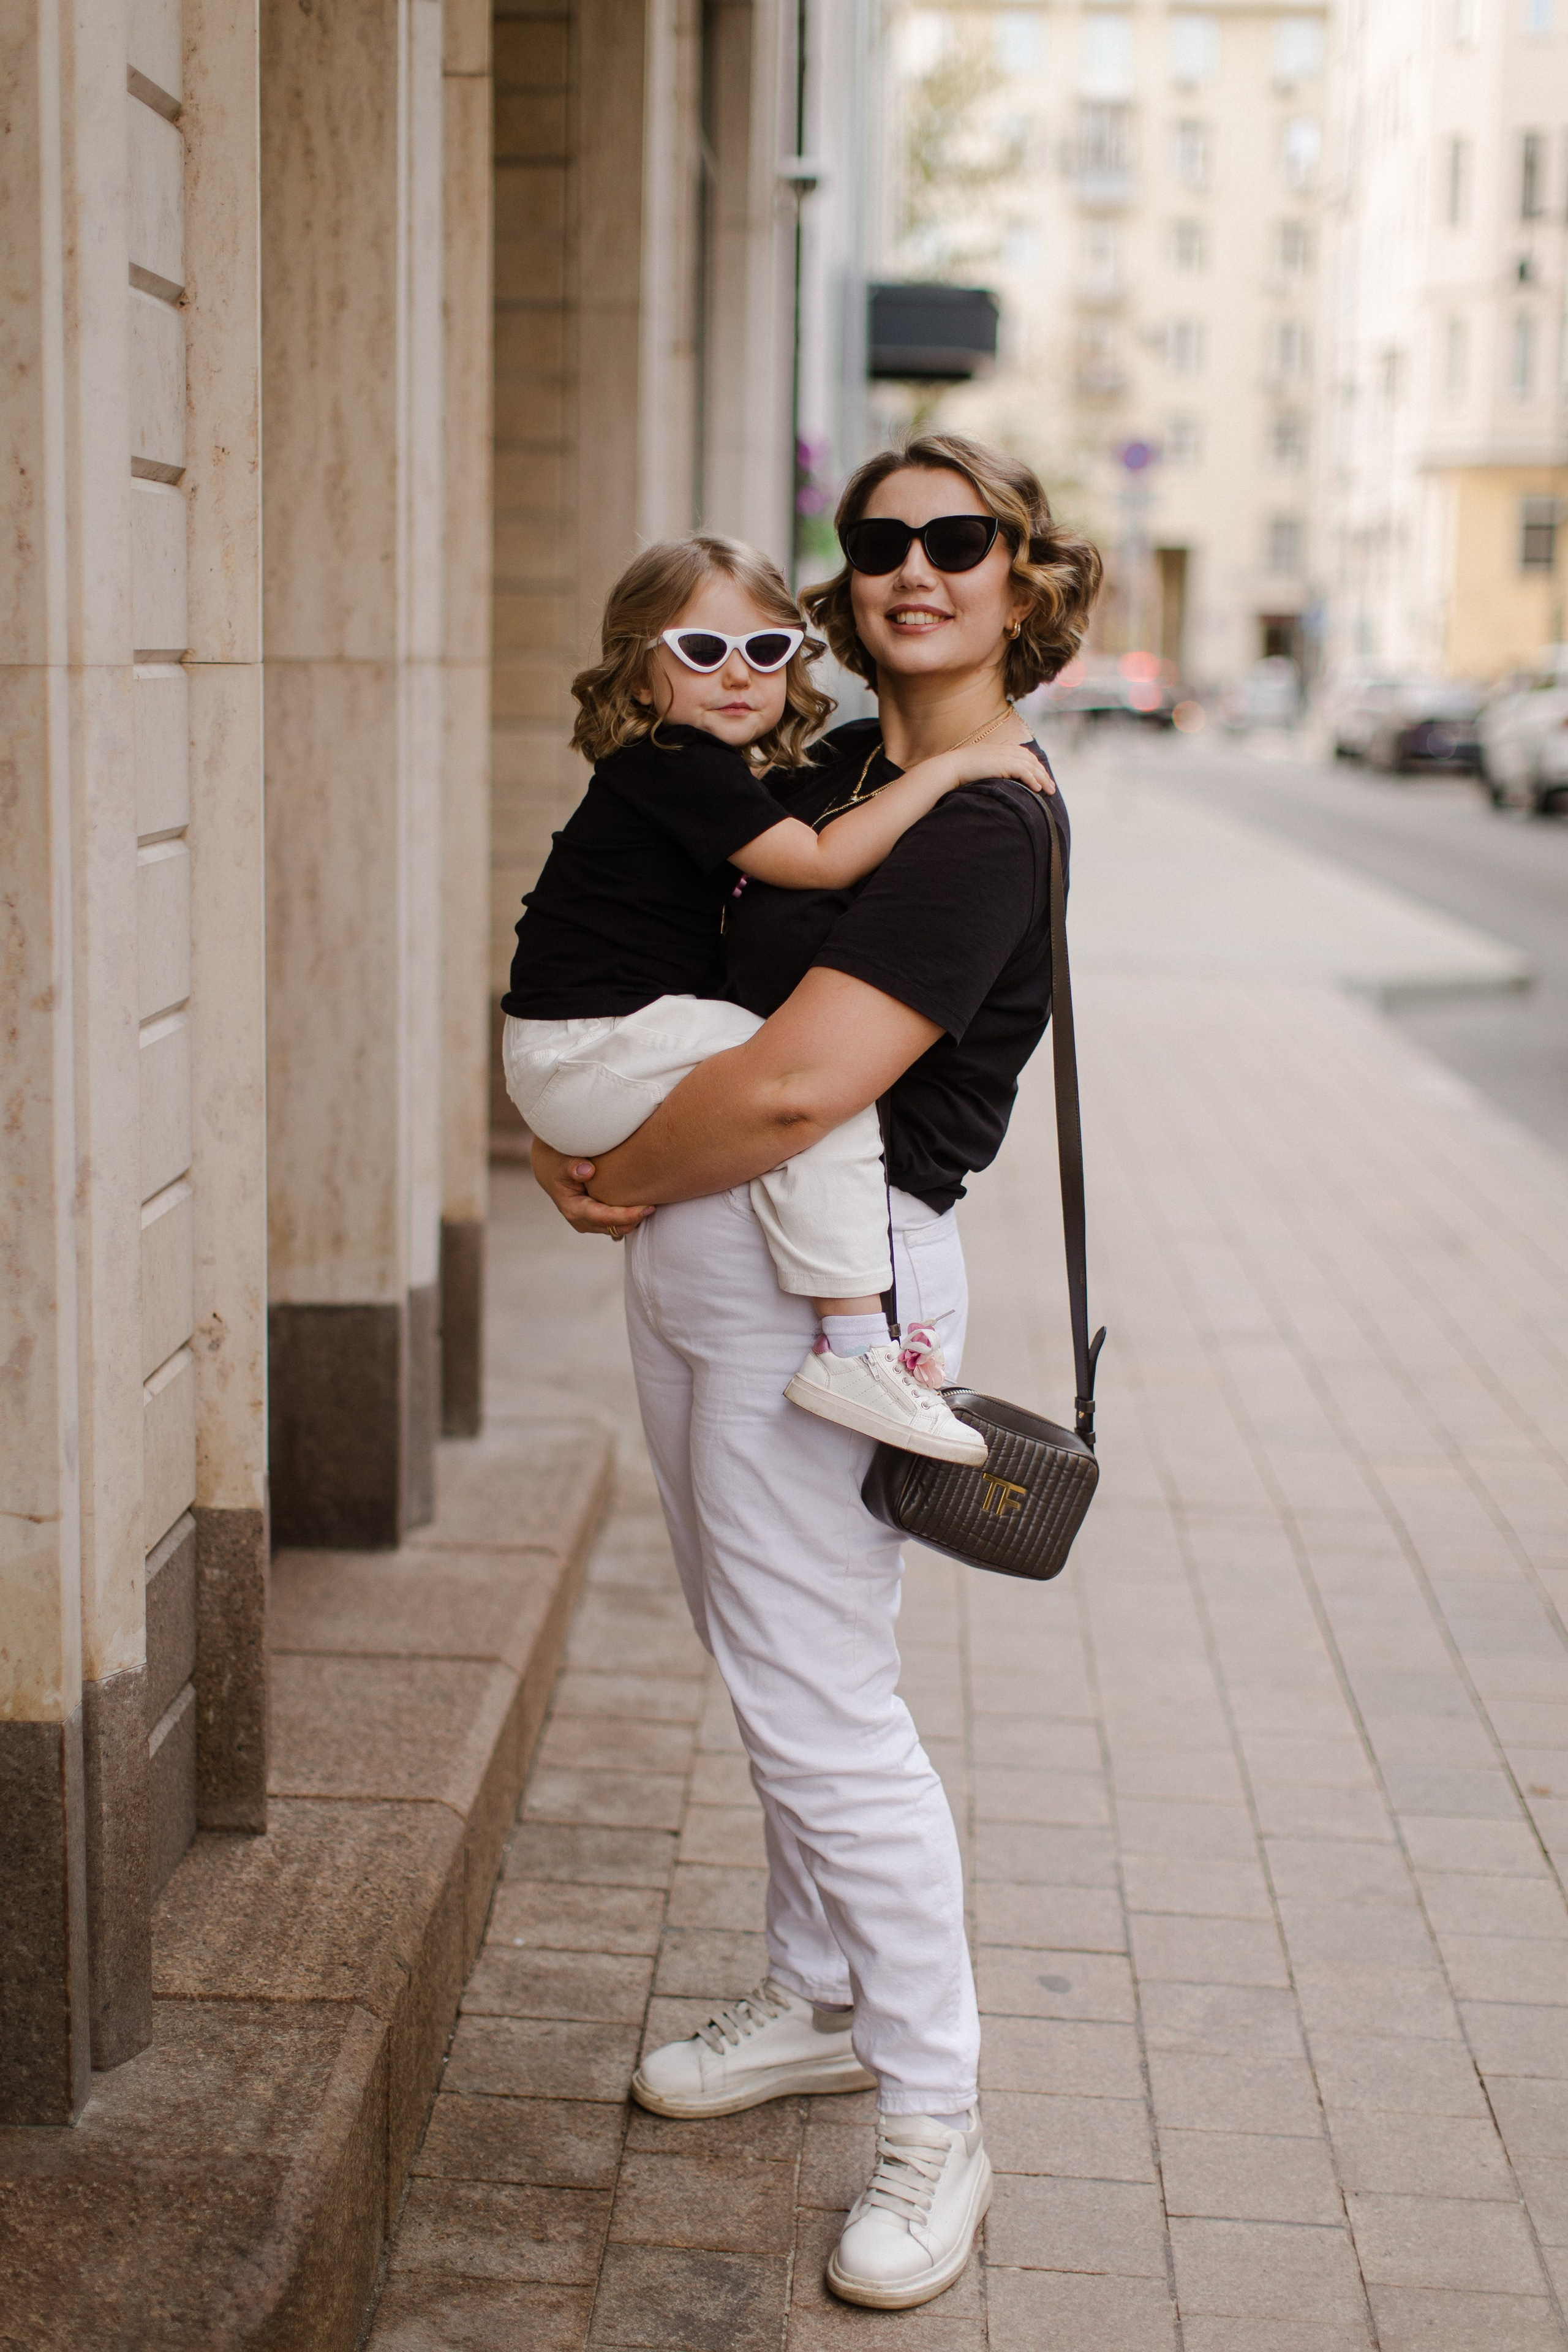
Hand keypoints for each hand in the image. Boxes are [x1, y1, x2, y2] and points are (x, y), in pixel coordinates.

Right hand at [530, 1138, 654, 1239]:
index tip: (648, 1207)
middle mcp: (582, 1222)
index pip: (606, 1218)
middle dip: (637, 1218)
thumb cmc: (557, 1161)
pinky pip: (618, 1225)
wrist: (551, 1169)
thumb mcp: (561, 1161)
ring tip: (653, 1201)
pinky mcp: (597, 1221)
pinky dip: (630, 1218)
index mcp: (574, 1210)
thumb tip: (587, 1171)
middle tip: (658, 1201)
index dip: (628, 1215)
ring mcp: (590, 1224)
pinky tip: (642, 1205)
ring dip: (635, 1219)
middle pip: (617, 1228)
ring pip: (620, 1229)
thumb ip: (572, 1166)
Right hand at [941, 739, 1054, 793]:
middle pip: (1032, 761)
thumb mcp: (982, 761)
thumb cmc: (964, 767)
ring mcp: (1006, 755)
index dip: (1036, 767)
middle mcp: (1007, 749)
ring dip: (1042, 779)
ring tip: (1049, 791)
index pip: (1026, 755)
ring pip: (1032, 767)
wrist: (953, 766)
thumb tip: (1000, 769)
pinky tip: (1038, 789)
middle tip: (1051, 788)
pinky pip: (1025, 772)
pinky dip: (1033, 780)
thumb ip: (994, 762)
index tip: (1043, 779)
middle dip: (1043, 774)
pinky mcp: (1005, 764)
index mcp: (1003, 747)